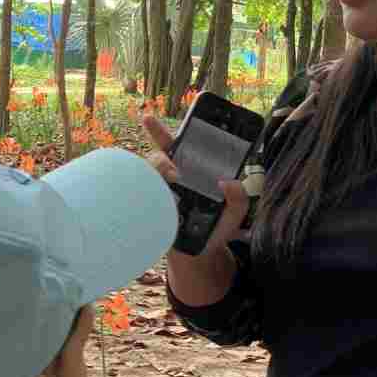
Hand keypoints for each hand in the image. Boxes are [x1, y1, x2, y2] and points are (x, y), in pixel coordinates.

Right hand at [142, 115, 248, 257]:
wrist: (196, 258)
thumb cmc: (214, 232)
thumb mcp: (235, 215)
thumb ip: (239, 198)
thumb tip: (227, 181)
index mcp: (193, 172)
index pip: (179, 144)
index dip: (164, 130)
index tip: (149, 117)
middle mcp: (172, 177)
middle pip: (160, 151)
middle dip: (159, 142)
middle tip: (174, 165)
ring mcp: (159, 192)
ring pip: (149, 169)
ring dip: (158, 170)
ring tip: (173, 181)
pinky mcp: (149, 208)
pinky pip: (138, 194)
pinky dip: (141, 191)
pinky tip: (149, 195)